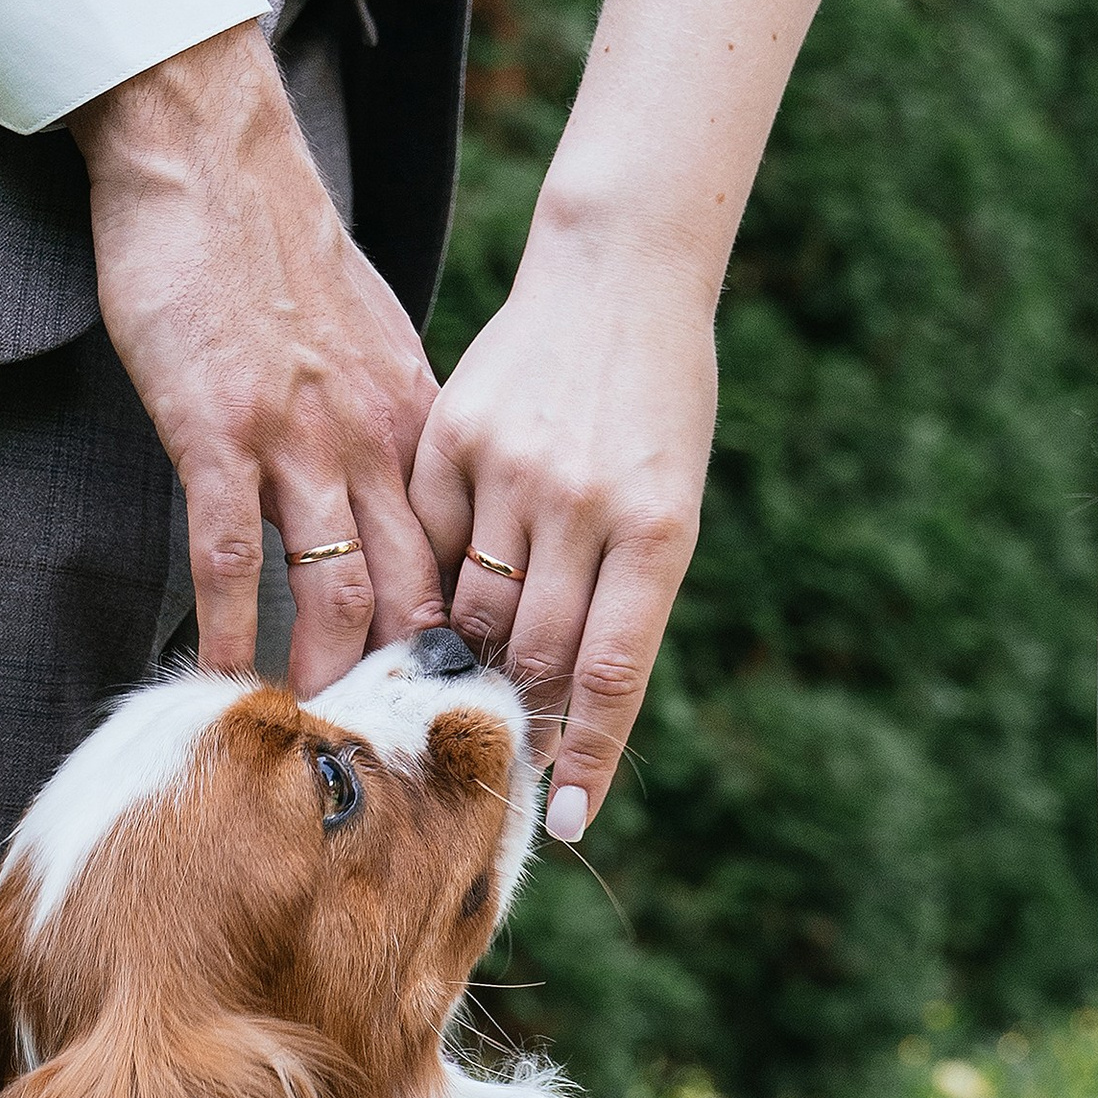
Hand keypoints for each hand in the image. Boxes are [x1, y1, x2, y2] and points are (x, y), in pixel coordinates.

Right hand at [72, 23, 446, 694]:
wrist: (213, 156)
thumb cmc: (278, 255)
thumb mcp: (369, 344)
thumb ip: (393, 431)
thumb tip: (413, 506)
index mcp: (415, 425)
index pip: (461, 557)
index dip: (471, 643)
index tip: (475, 712)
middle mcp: (371, 441)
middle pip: (413, 592)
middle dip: (417, 688)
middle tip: (415, 766)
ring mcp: (295, 439)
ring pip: (335, 587)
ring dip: (330, 676)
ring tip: (322, 745)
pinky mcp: (217, 430)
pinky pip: (228, 554)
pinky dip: (229, 627)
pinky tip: (224, 683)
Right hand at [410, 200, 716, 843]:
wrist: (617, 276)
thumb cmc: (656, 412)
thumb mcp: (668, 509)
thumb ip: (623, 607)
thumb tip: (570, 718)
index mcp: (657, 528)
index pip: (613, 673)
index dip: (587, 757)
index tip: (563, 821)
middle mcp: (584, 502)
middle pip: (533, 653)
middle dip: (521, 710)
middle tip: (506, 740)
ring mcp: (513, 468)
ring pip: (472, 610)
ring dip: (471, 657)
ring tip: (469, 673)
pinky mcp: (453, 437)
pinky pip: (429, 545)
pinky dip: (435, 581)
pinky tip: (442, 585)